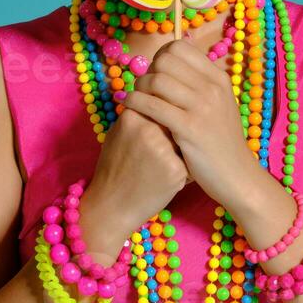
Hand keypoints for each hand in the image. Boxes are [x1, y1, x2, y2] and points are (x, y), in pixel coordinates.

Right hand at [80, 104, 190, 252]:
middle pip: (175, 118)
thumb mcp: (118, 133)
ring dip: (181, 149)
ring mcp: (164, 150)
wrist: (112, 206)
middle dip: (173, 131)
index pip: (161, 101)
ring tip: (160, 166)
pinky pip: (190, 160)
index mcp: (132, 116)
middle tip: (155, 154)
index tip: (151, 133)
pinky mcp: (176, 170)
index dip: (161, 117)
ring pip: (185, 138)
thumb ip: (139, 113)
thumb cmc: (115, 169)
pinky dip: (184, 169)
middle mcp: (149, 129)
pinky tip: (167, 179)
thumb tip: (160, 95)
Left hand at [120, 37, 264, 209]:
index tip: (155, 73)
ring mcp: (202, 107)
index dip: (160, 57)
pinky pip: (153, 106)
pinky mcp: (189, 128)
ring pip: (157, 80)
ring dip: (139, 87)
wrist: (236, 175)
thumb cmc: (221, 141)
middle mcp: (212, 88)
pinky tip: (129, 108)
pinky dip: (135, 103)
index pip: (180, 47)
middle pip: (165, 60)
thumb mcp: (219, 105)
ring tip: (136, 99)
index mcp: (218, 78)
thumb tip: (171, 63)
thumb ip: (199, 84)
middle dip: (148, 71)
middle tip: (144, 88)